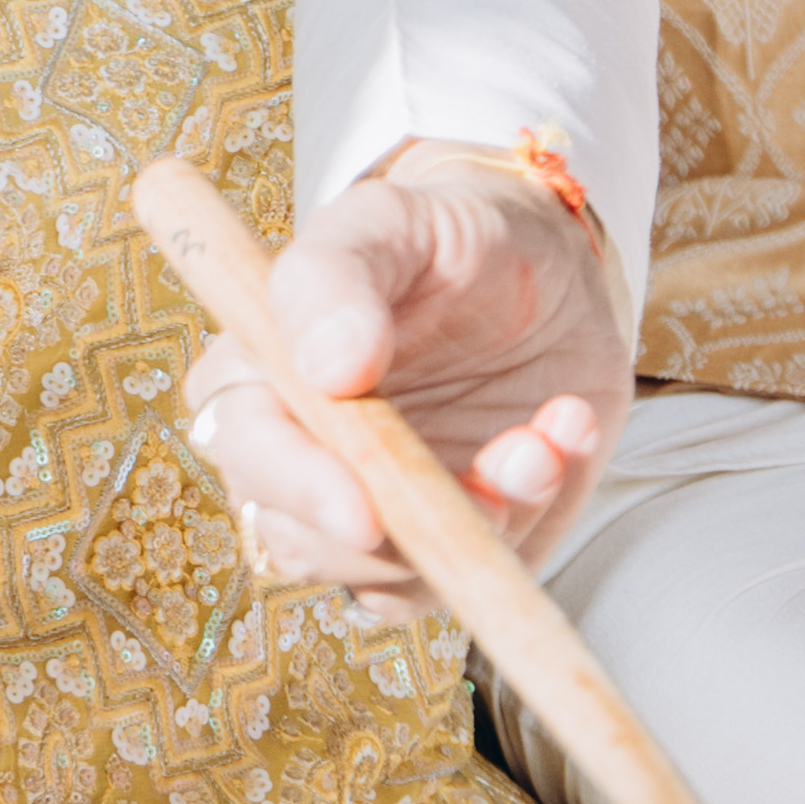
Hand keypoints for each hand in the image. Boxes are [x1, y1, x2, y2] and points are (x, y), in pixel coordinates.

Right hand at [187, 155, 627, 609]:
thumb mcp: (394, 221)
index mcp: (259, 374)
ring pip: (391, 581)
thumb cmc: (448, 237)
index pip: (245, 446)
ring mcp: (374, 512)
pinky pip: (471, 575)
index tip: (364, 510)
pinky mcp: (445, 544)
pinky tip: (559, 441)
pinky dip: (531, 521)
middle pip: (302, 542)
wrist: (546, 272)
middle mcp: (301, 456)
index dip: (295, 485)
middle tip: (508, 469)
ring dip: (485, 525)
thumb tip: (327, 367)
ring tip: (546, 442)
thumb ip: (337, 274)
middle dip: (405, 532)